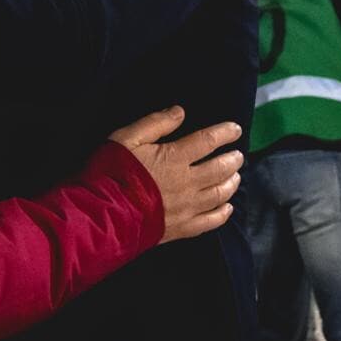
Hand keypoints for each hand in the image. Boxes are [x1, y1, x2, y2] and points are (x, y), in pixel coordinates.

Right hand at [109, 107, 243, 244]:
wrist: (102, 214)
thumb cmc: (112, 172)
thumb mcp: (127, 138)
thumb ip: (155, 123)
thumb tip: (180, 112)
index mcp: (175, 158)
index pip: (208, 141)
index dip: (225, 133)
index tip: (236, 129)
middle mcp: (187, 182)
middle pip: (220, 169)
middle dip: (233, 160)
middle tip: (239, 155)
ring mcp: (187, 208)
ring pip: (219, 194)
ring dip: (231, 183)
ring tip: (236, 176)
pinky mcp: (181, 228)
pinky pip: (210, 222)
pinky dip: (223, 214)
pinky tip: (228, 207)